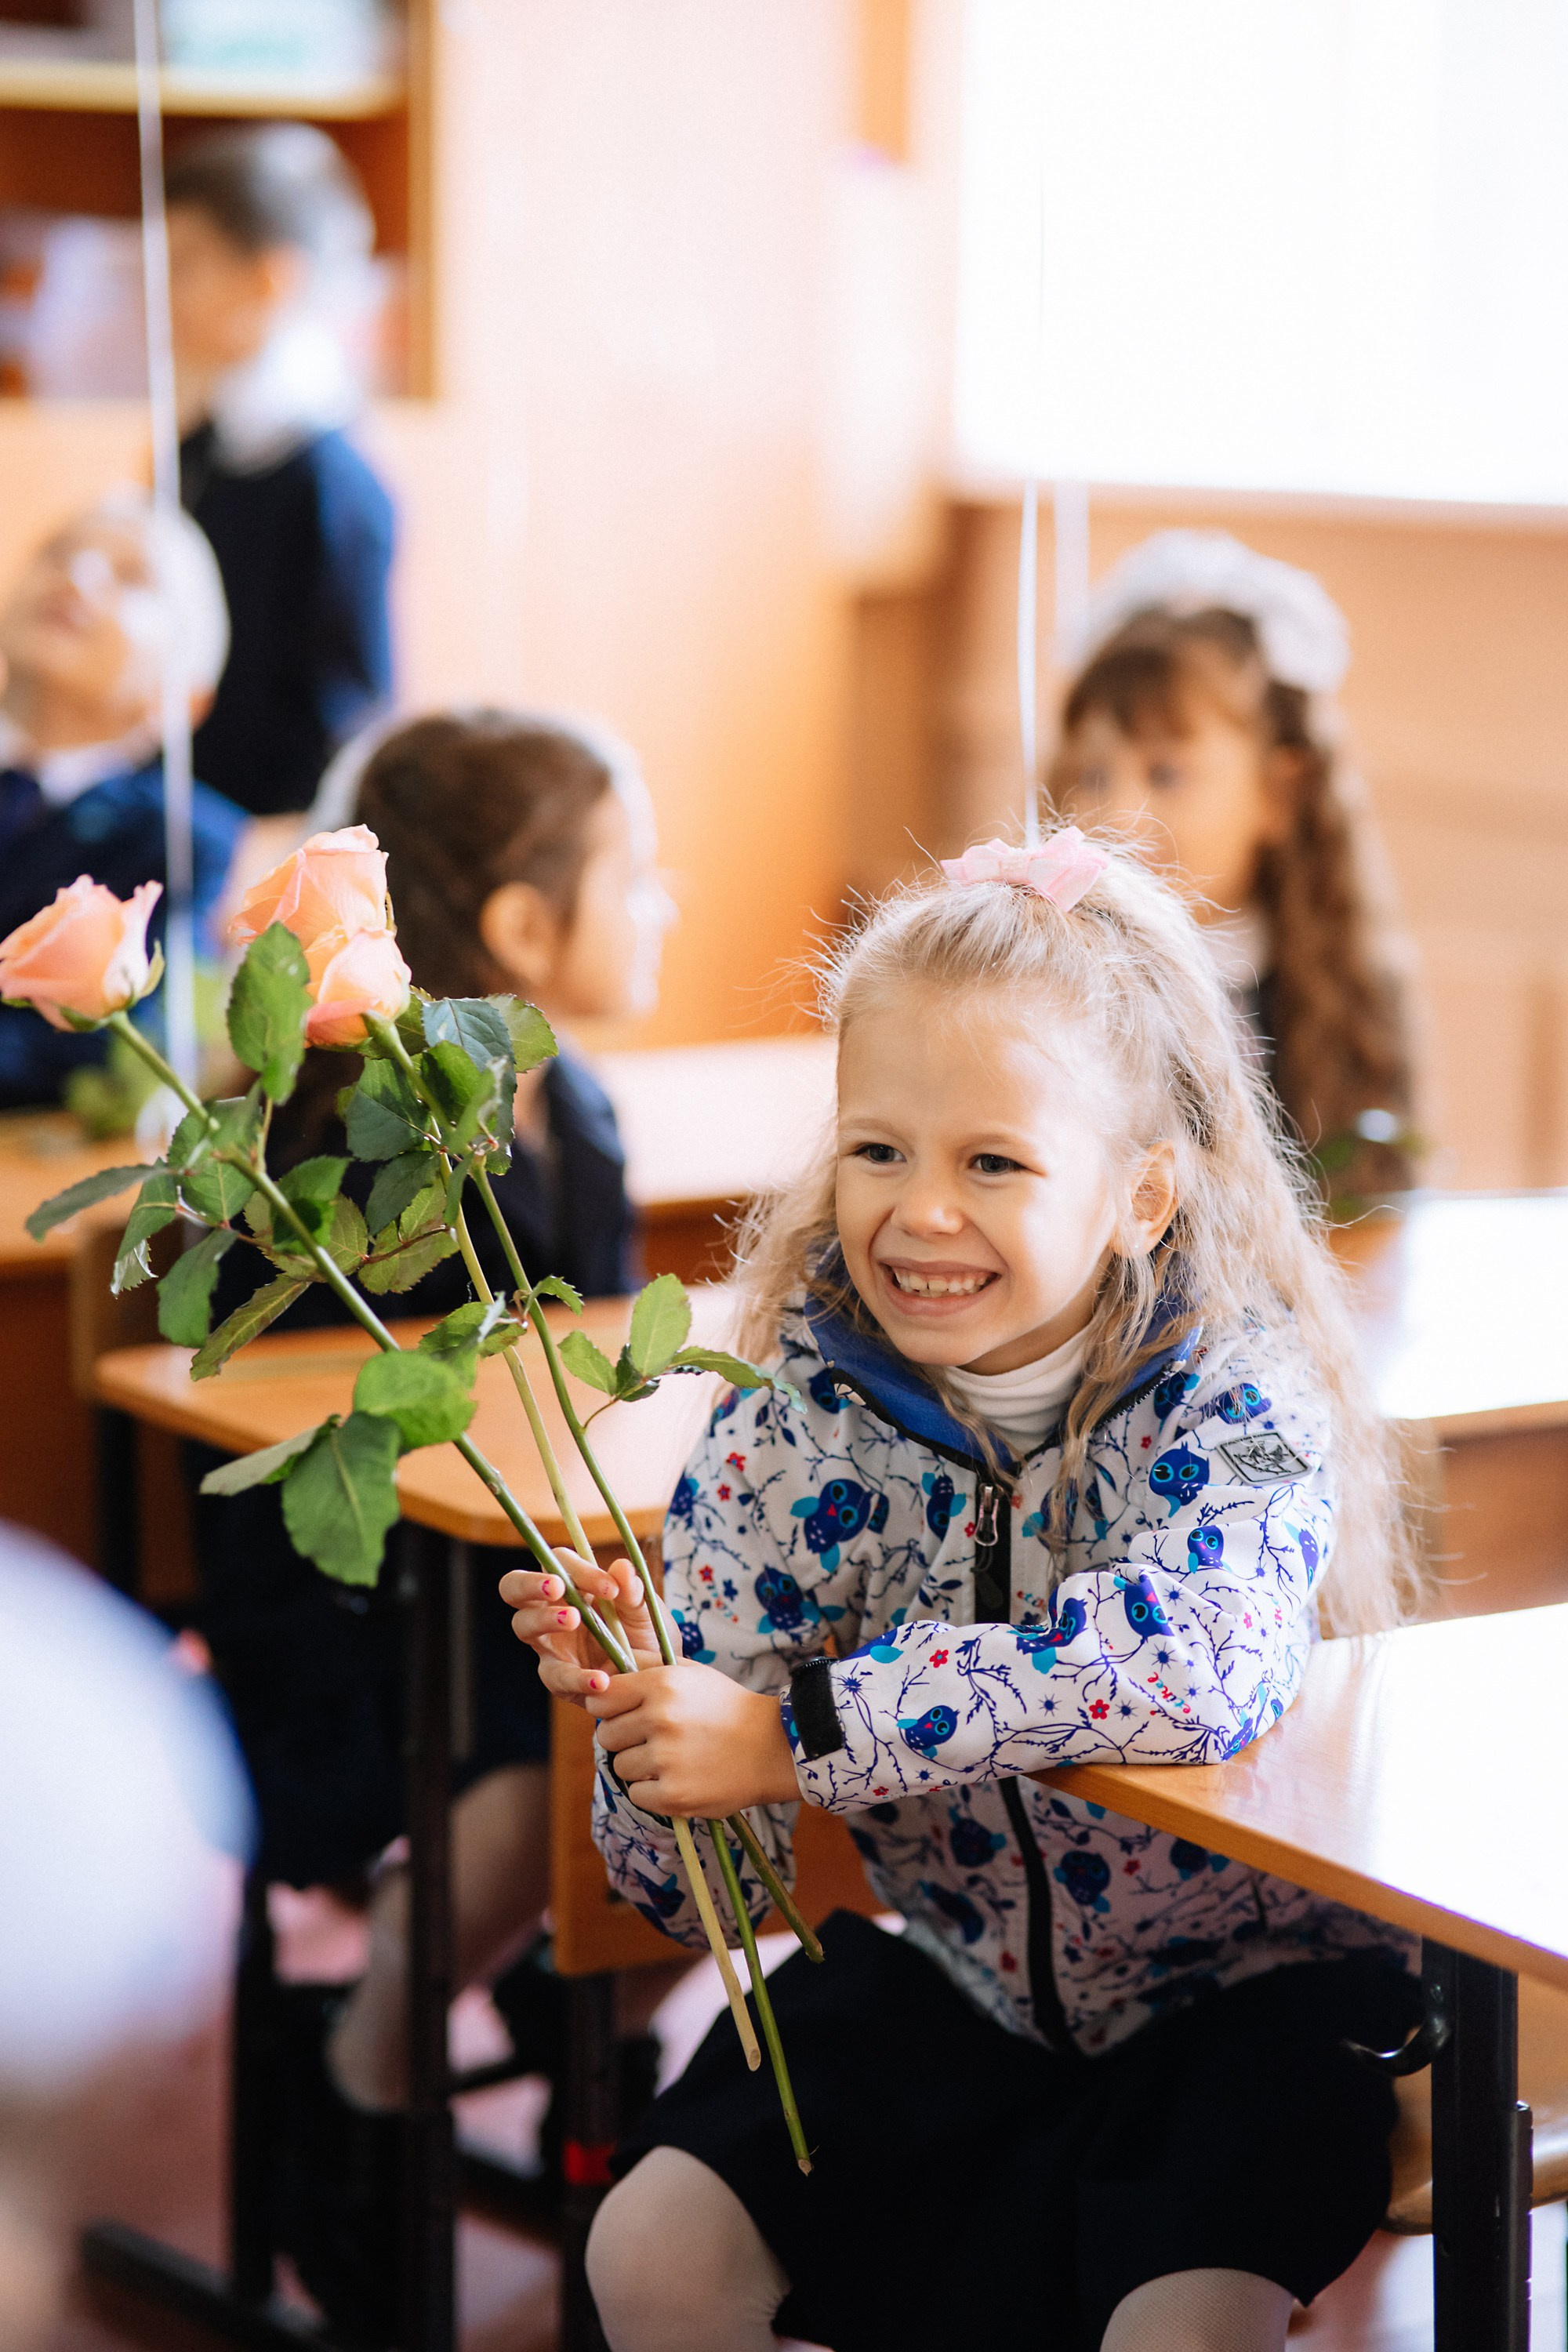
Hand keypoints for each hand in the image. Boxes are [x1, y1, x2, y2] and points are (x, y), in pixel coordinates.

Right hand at [499, 1552, 662, 1701]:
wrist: (654, 1680)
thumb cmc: (643, 1636)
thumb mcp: (646, 1612)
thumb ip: (634, 1592)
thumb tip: (622, 1568)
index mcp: (573, 1585)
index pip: (559, 1563)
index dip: (578, 1569)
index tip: (610, 1588)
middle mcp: (551, 1610)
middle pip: (513, 1587)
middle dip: (528, 1583)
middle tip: (557, 1587)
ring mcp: (549, 1644)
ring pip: (522, 1625)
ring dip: (544, 1618)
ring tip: (573, 1619)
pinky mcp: (557, 1678)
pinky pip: (556, 1675)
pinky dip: (578, 1677)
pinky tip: (601, 1680)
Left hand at [588, 1664, 799, 1816]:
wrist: (770, 1747)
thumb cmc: (725, 1706)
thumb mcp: (690, 1672)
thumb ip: (647, 1665)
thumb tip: (605, 1669)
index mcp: (661, 1685)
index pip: (601, 1699)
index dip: (607, 1708)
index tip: (620, 1713)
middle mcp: (660, 1719)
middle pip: (606, 1736)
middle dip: (624, 1738)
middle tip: (651, 1738)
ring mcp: (666, 1760)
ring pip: (620, 1767)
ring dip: (639, 1766)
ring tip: (670, 1759)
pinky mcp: (674, 1796)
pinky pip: (636, 1795)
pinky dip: (652, 1792)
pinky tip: (677, 1779)